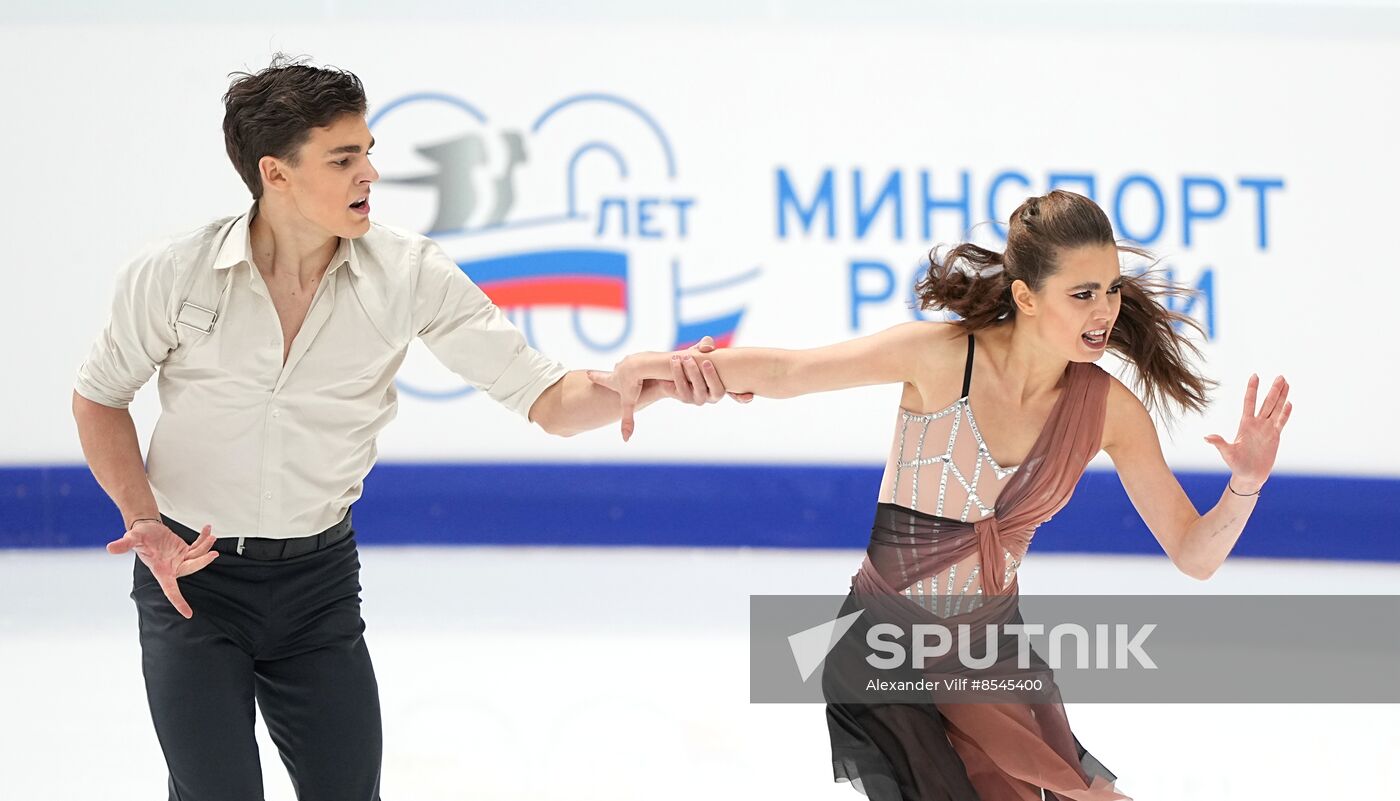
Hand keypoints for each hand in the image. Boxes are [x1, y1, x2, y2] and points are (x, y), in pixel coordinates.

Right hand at [107, 519, 218, 618]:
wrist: (146, 529)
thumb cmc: (139, 537)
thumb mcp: (132, 539)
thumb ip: (124, 545)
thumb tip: (111, 548)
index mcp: (161, 570)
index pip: (170, 590)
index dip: (179, 602)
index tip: (188, 614)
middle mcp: (172, 567)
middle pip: (191, 568)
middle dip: (203, 561)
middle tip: (212, 553)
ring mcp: (180, 559)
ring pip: (197, 557)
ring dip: (206, 547)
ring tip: (210, 537)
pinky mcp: (185, 550)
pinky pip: (198, 547)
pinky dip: (203, 539)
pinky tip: (207, 531)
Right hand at [586, 355, 646, 440]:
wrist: (643, 364)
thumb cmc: (633, 384)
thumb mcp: (629, 404)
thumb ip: (628, 421)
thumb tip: (626, 439)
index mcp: (613, 379)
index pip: (600, 379)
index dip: (594, 377)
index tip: (587, 373)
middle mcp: (619, 368)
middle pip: (616, 370)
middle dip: (616, 372)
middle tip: (615, 372)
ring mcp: (629, 360)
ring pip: (629, 364)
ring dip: (631, 368)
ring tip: (636, 372)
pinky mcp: (639, 355)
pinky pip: (640, 360)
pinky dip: (643, 364)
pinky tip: (648, 367)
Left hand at [678, 336, 753, 404]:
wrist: (673, 367)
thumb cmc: (695, 357)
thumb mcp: (702, 348)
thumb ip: (707, 344)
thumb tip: (707, 348)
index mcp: (724, 384)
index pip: (738, 395)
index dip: (743, 397)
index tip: (749, 396)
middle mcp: (714, 395)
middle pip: (717, 391)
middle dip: (710, 375)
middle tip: (705, 360)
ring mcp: (699, 399)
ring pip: (698, 390)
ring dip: (691, 372)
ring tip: (683, 357)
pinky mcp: (684, 398)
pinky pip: (681, 390)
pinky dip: (677, 374)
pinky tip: (674, 361)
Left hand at [1204, 374, 1291, 492]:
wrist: (1249, 475)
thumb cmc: (1236, 464)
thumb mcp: (1227, 453)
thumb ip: (1219, 444)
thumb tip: (1207, 437)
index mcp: (1245, 424)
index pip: (1249, 402)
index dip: (1252, 389)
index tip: (1255, 375)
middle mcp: (1257, 424)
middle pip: (1267, 403)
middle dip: (1273, 390)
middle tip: (1280, 376)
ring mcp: (1266, 429)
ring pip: (1276, 409)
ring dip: (1281, 397)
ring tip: (1286, 383)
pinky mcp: (1275, 437)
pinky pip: (1281, 422)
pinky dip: (1285, 413)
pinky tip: (1289, 403)